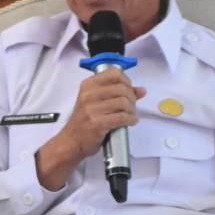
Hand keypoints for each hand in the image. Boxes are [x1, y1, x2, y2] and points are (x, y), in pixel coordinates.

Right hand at [34, 70, 145, 190]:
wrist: (72, 141)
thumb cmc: (85, 121)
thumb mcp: (97, 102)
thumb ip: (119, 93)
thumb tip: (142, 90)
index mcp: (88, 85)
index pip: (114, 73)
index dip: (126, 81)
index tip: (129, 90)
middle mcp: (88, 94)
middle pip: (121, 88)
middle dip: (132, 98)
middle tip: (131, 106)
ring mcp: (92, 109)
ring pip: (123, 102)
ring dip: (132, 110)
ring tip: (131, 114)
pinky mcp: (97, 123)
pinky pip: (122, 117)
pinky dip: (131, 119)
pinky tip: (131, 121)